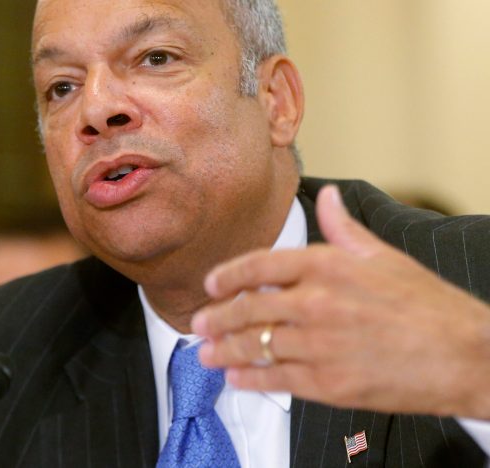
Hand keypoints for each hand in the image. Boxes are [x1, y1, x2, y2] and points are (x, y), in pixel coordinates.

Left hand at [192, 185, 489, 418]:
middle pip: (250, 308)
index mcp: (327, 265)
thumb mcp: (384, 256)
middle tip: (200, 324)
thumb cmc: (427, 305)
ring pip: (257, 345)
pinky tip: (235, 377)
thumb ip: (344, 228)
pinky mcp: (328, 383)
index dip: (228, 276)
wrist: (465, 355)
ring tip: (207, 353)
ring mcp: (319, 345)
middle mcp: (316, 302)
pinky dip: (250, 378)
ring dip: (225, 350)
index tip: (212, 285)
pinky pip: (276, 378)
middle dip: (218, 318)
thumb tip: (326, 198)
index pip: (259, 265)